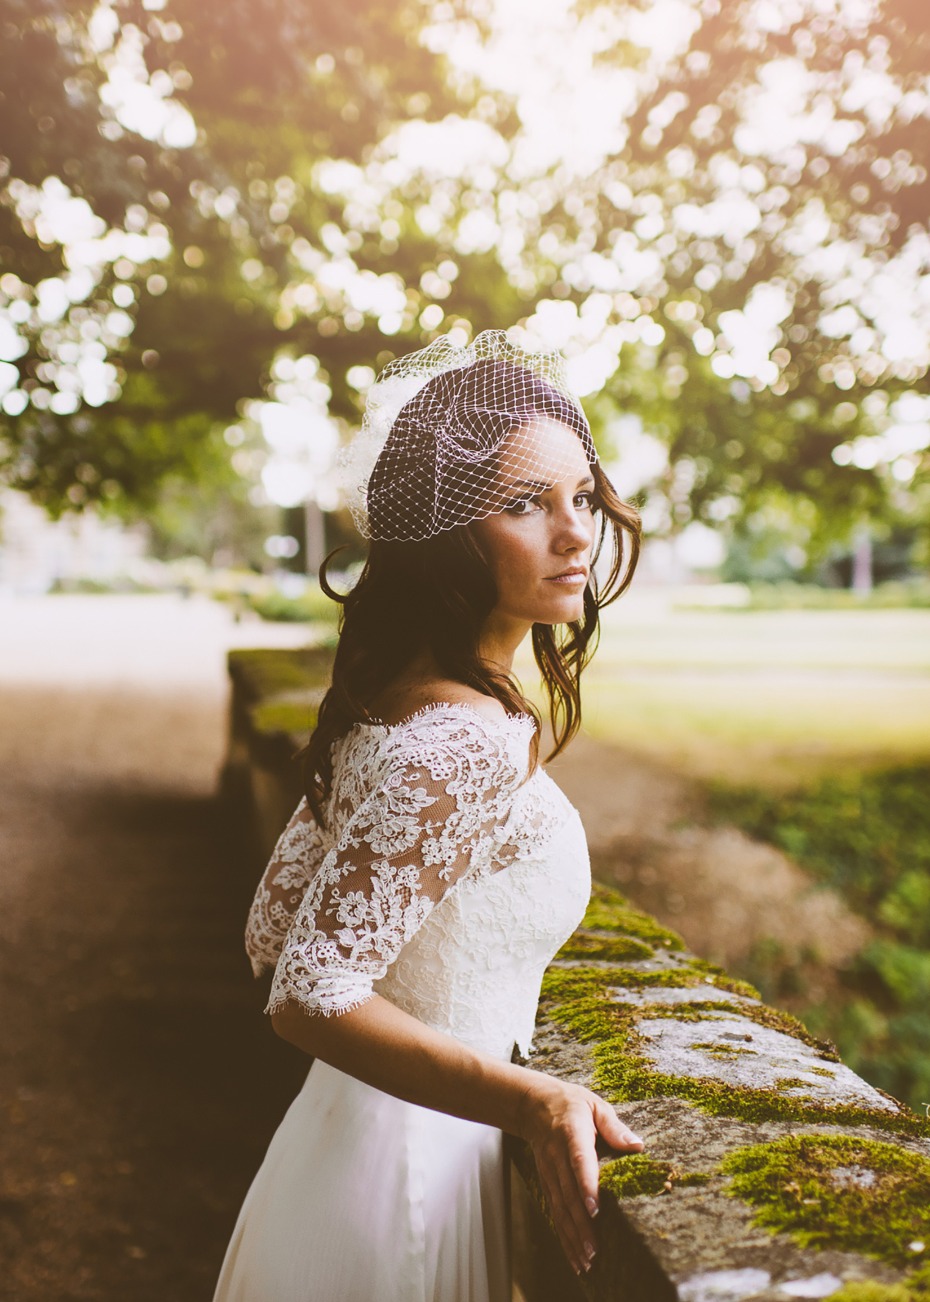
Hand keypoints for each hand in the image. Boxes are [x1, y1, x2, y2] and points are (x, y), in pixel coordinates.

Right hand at [516, 1073, 642, 1275]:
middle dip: (581, 1224)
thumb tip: (637, 1144)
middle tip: (595, 1250)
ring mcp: (549, 1172)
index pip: (579, 1161)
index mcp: (571, 1133)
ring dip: (572, 1236)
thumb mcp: (593, 1104)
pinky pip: (554, 1211)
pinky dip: (563, 1235)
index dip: (586, 1185)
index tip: (595, 1209)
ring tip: (587, 1260)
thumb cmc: (569, 1103)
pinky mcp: (546, 1182)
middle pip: (568, 1194)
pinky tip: (574, 1255)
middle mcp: (556, 1156)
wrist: (532, 1105)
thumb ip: (614, 1126)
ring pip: (560, 1208)